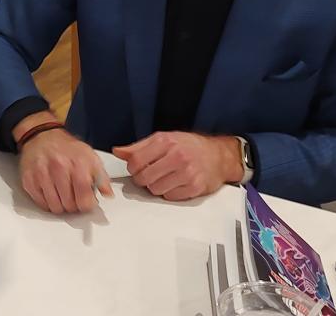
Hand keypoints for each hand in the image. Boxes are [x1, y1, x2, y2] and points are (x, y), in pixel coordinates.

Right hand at [19, 128, 112, 214]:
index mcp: (77, 162)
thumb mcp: (90, 156)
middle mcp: (59, 168)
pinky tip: (52, 192)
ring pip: (55, 208)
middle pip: (70, 205)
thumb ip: (102, 176)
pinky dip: (48, 203)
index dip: (87, 204)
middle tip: (75, 197)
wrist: (42, 136)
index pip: (84, 196)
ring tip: (63, 194)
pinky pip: (42, 204)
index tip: (87, 202)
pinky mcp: (29, 181)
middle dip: (75, 205)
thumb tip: (108, 194)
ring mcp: (42, 174)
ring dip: (61, 206)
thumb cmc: (67, 148)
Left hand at [113, 132, 241, 201]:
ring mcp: (186, 172)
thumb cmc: (190, 146)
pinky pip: (169, 197)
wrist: (218, 156)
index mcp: (166, 141)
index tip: (138, 167)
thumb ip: (139, 147)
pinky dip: (170, 192)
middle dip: (143, 178)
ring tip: (165, 177)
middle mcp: (177, 156)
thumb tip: (118, 151)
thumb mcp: (164, 138)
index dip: (133, 168)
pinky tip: (176, 183)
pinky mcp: (194, 187)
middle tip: (151, 173)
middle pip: (144, 178)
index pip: (135, 161)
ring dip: (157, 186)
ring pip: (155, 189)